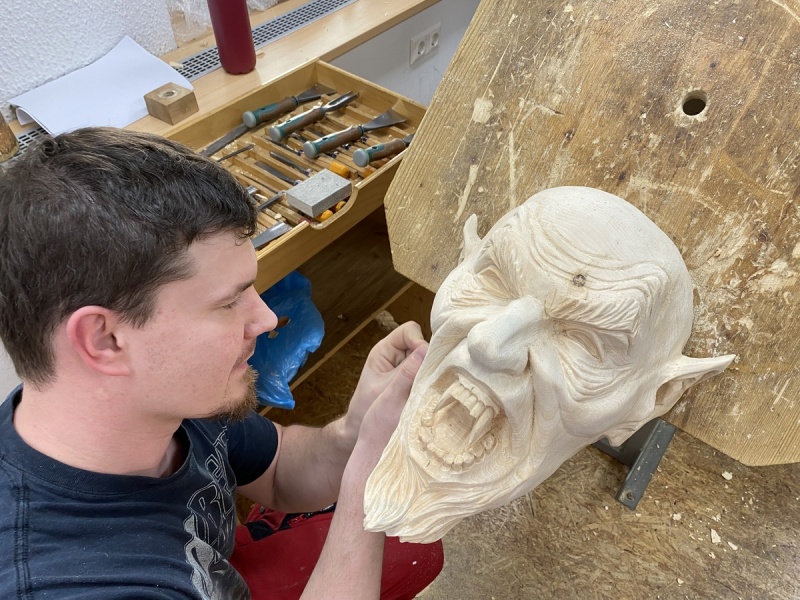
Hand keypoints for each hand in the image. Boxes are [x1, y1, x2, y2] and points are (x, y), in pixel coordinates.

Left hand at [343, 322, 426, 444]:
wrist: (362, 433)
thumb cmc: (366, 410)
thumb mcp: (387, 390)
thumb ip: (406, 372)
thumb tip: (426, 350)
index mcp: (384, 350)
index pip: (409, 331)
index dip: (419, 340)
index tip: (426, 359)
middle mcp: (396, 355)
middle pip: (421, 342)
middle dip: (428, 356)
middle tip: (431, 374)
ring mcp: (405, 367)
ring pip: (426, 358)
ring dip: (430, 370)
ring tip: (431, 385)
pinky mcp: (412, 380)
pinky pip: (426, 373)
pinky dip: (430, 380)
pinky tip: (430, 391)